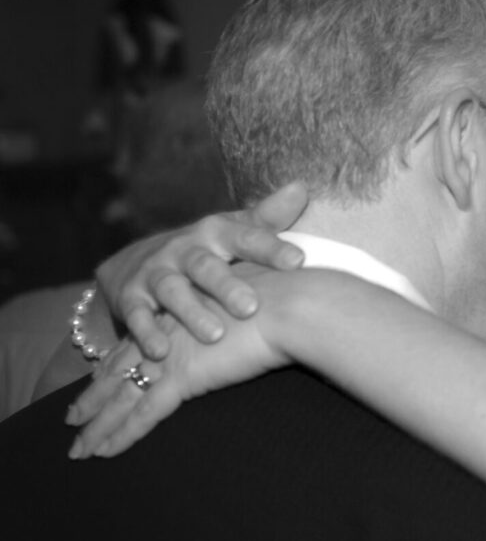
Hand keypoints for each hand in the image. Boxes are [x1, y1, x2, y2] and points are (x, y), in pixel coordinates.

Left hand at [66, 284, 288, 458]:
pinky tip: (103, 452)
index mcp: (183, 313)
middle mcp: (168, 334)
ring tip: (78, 448)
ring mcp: (171, 356)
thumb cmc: (286, 300)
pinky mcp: (182, 378)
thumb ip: (243, 313)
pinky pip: (142, 413)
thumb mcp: (256, 301)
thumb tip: (260, 317)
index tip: (99, 378)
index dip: (118, 363)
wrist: (290, 303)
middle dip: (94, 397)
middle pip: (119, 370)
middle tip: (71, 419)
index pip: (140, 344)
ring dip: (97, 425)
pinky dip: (120, 434)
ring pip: (121, 397)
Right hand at [97, 183, 308, 358]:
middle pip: (206, 266)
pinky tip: (162, 351)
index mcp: (216, 233)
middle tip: (251, 308)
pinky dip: (147, 332)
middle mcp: (185, 249)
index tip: (298, 261)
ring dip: (191, 313)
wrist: (139, 262)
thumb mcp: (233, 230)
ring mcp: (156, 272)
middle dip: (227, 286)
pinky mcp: (131, 296)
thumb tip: (300, 188)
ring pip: (172, 291)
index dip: (271, 248)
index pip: (246, 237)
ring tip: (215, 336)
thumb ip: (268, 217)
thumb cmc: (206, 249)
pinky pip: (138, 315)